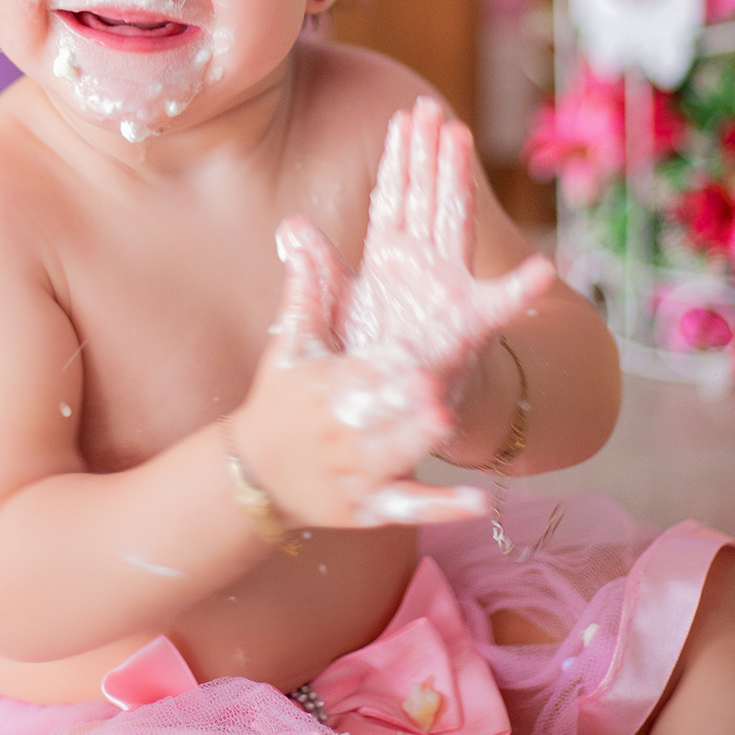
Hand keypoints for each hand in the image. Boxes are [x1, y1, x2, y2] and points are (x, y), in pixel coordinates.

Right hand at [231, 213, 490, 528]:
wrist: (255, 477)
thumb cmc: (279, 400)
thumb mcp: (289, 346)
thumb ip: (305, 289)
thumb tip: (297, 225)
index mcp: (325, 389)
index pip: (358, 372)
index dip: (385, 362)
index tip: (410, 350)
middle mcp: (339, 433)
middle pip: (375, 416)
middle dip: (401, 401)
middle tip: (432, 385)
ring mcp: (354, 474)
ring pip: (391, 458)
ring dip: (417, 441)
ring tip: (445, 421)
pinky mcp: (368, 509)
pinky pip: (409, 508)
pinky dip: (443, 507)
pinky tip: (479, 502)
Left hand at [341, 96, 553, 396]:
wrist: (406, 401)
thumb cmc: (377, 349)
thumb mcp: (339, 304)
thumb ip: (318, 265)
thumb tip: (290, 225)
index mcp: (392, 254)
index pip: (395, 193)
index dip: (399, 155)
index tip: (403, 115)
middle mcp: (423, 260)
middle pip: (425, 194)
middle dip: (427, 150)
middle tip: (429, 106)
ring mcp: (449, 286)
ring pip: (452, 221)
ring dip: (455, 180)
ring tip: (459, 138)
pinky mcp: (469, 323)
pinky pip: (499, 304)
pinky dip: (521, 288)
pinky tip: (541, 268)